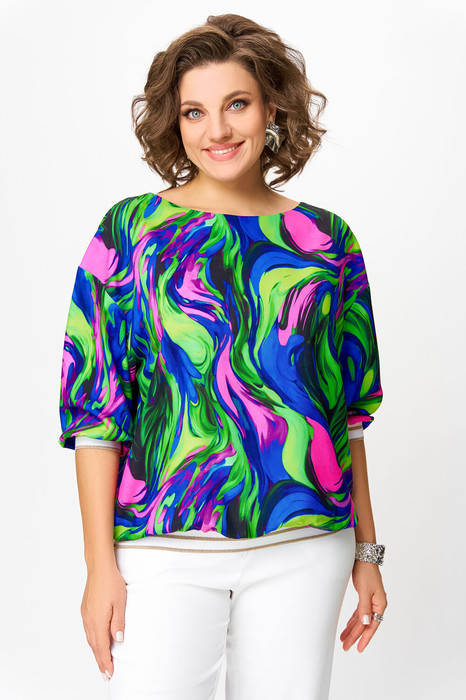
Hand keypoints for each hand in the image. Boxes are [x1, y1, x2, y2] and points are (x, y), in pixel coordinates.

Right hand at [80, 564, 126, 680]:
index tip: (109, 673)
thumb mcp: (120, 602)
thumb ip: (118, 622)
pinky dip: (93, 640)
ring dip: (96, 651)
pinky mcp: (85, 609)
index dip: (105, 661)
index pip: (101, 647)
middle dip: (100, 661)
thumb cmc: (111, 582)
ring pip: (90, 639)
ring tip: (102, 661)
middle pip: (94, 646)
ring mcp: (86, 615)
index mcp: (98, 621)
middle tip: (106, 674)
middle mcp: (89, 620)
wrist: (99, 567)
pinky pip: (88, 630)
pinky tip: (96, 641)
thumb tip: (118, 640)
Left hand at [340, 560, 387, 652]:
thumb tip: (366, 624)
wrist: (363, 556)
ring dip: (353, 629)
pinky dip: (353, 620)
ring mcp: (371, 601)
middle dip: (356, 636)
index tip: (359, 649)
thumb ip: (364, 607)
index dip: (365, 638)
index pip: (372, 626)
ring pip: (361, 619)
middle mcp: (376, 604)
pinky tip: (348, 627)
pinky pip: (359, 613)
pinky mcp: (365, 597)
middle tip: (346, 646)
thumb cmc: (366, 571)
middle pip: (366, 624)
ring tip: (344, 639)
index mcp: (379, 604)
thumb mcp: (365, 590)